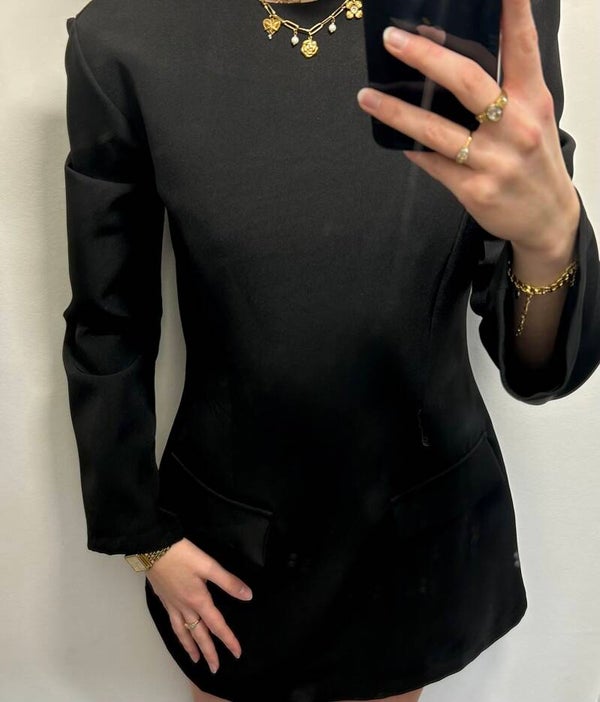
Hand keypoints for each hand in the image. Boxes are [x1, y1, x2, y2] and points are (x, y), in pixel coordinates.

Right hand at [145, 538, 253, 673]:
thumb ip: (228, 582)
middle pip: (199, 634)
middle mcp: (185, 607)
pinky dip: (178, 634)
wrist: (153, 548)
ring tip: (195, 659)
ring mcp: (172, 604)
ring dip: (190, 647)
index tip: (237, 653)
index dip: (228, 639)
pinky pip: (172, 624)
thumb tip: (247, 596)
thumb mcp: (208, 565)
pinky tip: (179, 633)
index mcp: (199, 600)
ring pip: (183, 632)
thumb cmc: (182, 555)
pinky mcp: (164, 599)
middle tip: (215, 668)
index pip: (217, 625)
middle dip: (209, 652)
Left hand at [357, 0, 579, 256]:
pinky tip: (397, 140)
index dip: (512, 12)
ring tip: (367, 96)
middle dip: (426, 56)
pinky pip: (434, 164)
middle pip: (467, 81)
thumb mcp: (534, 117)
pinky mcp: (475, 190)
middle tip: (394, 39)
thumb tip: (454, 62)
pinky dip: (414, 150)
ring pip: (436, 130)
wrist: (547, 218)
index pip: (522, 47)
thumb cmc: (535, 161)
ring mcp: (494, 161)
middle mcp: (516, 126)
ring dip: (396, 111)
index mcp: (533, 100)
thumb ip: (506, 89)